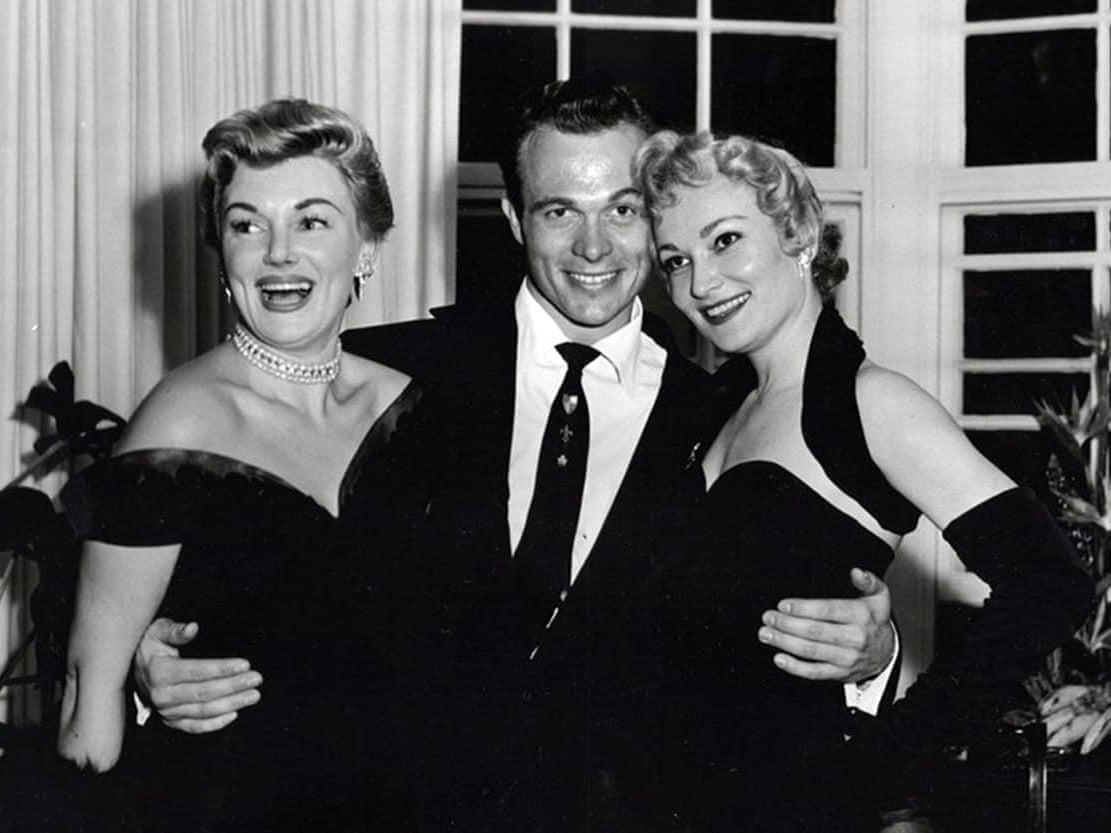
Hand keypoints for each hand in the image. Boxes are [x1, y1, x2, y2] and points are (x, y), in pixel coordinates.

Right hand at [133, 618, 262, 733]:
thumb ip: (176, 630)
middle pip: (204, 693)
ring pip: (203, 711)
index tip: (244, 664)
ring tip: (253, 695)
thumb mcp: (157, 631)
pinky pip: (195, 727)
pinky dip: (215, 723)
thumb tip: (193, 627)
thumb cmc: (150, 646)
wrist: (131, 669)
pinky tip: (235, 713)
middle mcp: (161, 695)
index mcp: (159, 672)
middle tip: (256, 678)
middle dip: (233, 686)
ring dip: (231, 704)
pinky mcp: (171, 720)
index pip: (196, 671)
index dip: (222, 668)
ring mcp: (166, 711)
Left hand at [757, 568, 894, 682]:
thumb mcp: (879, 596)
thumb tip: (856, 572)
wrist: (887, 653)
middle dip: (787, 624)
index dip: (804, 608)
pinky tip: (779, 657)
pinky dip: (795, 667)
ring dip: (784, 642)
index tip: (783, 605)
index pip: (829, 611)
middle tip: (768, 617)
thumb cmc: (874, 620)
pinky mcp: (839, 674)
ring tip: (766, 633)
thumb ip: (868, 581)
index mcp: (861, 616)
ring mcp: (847, 658)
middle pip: (815, 632)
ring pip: (811, 651)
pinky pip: (815, 672)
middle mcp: (855, 638)